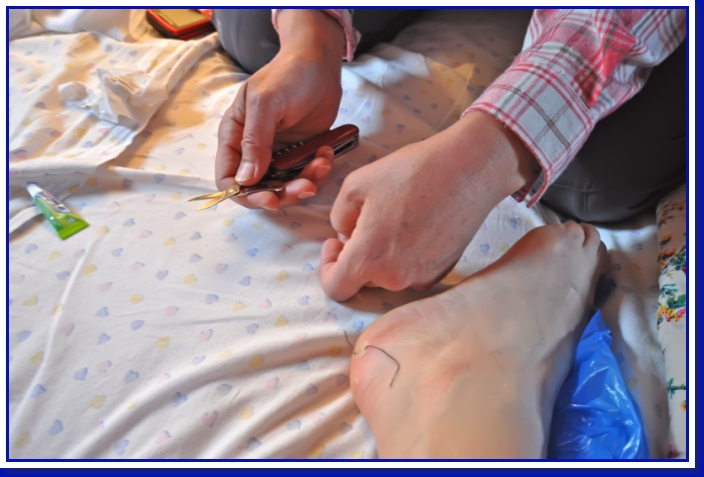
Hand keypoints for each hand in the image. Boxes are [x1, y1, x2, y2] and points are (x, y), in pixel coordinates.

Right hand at [215, 10, 344, 208]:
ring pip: (286, 186)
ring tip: (322, 161)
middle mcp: (254, 150)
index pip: (228, 179)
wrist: (321, 63)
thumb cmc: (288, 75)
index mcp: (234, 137)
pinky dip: (319, 171)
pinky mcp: (301, 153)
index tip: (271, 199)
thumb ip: (254, 142)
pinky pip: (307, 175)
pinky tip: (327, 153)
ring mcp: (278, 153)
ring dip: (306, 181)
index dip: (246, 195)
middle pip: (260, 189)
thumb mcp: (266, 104)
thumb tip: (244, 180)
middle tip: (307, 185)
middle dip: (284, 193)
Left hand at [320, 112, 539, 300]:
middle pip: (362, 280)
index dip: (328, 267)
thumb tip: (345, 234)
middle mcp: (394, 277)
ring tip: (393, 219)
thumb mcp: (356, 184)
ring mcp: (421, 277)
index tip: (336, 243)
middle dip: (356, 254)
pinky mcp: (441, 271)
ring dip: (381, 255)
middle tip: (365, 222)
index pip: (336, 288)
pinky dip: (405, 256)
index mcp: (369, 258)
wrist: (468, 170)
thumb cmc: (411, 172)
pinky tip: (415, 226)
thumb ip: (338, 216)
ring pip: (387, 276)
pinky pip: (411, 271)